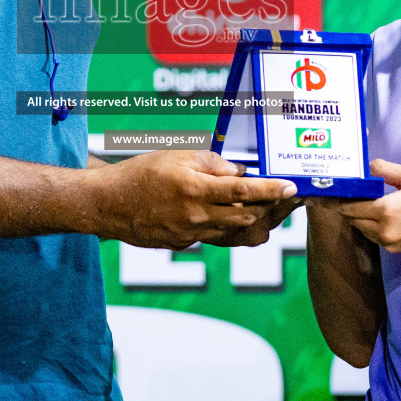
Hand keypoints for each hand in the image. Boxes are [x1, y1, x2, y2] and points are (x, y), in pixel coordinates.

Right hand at [92, 149, 297, 249]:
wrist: (109, 204)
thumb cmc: (141, 174)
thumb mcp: (176, 156)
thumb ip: (211, 163)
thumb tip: (237, 172)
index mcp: (195, 189)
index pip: (244, 192)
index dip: (271, 190)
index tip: (290, 187)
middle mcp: (196, 216)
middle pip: (245, 215)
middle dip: (265, 206)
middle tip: (278, 195)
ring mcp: (190, 234)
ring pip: (231, 228)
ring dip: (245, 216)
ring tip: (251, 202)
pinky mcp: (183, 244)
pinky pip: (211, 234)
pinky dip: (220, 223)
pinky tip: (214, 211)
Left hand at [334, 160, 400, 255]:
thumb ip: (386, 170)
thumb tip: (368, 167)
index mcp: (385, 210)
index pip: (348, 207)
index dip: (332, 201)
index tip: (317, 196)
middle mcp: (383, 230)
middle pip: (352, 219)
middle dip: (348, 207)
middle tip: (346, 194)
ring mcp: (389, 243)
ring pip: (363, 229)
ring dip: (361, 217)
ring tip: (367, 202)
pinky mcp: (396, 251)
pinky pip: (375, 236)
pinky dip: (373, 226)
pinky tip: (383, 214)